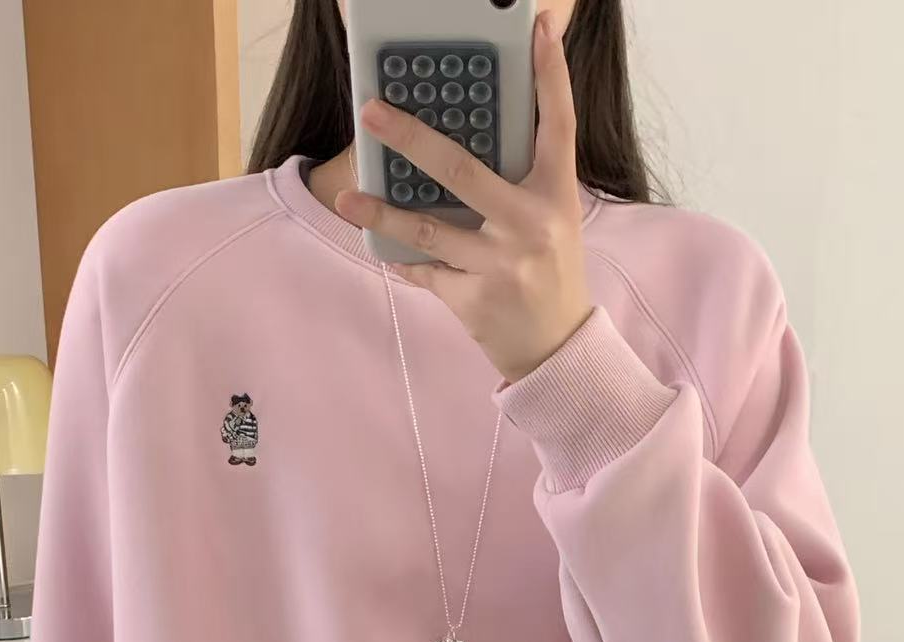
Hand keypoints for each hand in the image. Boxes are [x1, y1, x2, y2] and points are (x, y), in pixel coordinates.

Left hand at [336, 8, 592, 384]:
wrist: (556, 347)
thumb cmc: (549, 270)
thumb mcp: (552, 216)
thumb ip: (523, 174)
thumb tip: (475, 127)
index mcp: (555, 194)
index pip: (557, 122)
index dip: (549, 73)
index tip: (537, 28)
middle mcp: (529, 224)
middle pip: (462, 170)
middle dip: (411, 139)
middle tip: (373, 112)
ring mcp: (500, 265)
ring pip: (427, 228)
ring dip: (381, 211)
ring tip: (346, 198)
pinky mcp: (473, 300)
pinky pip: (424, 270)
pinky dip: (402, 258)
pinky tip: (379, 245)